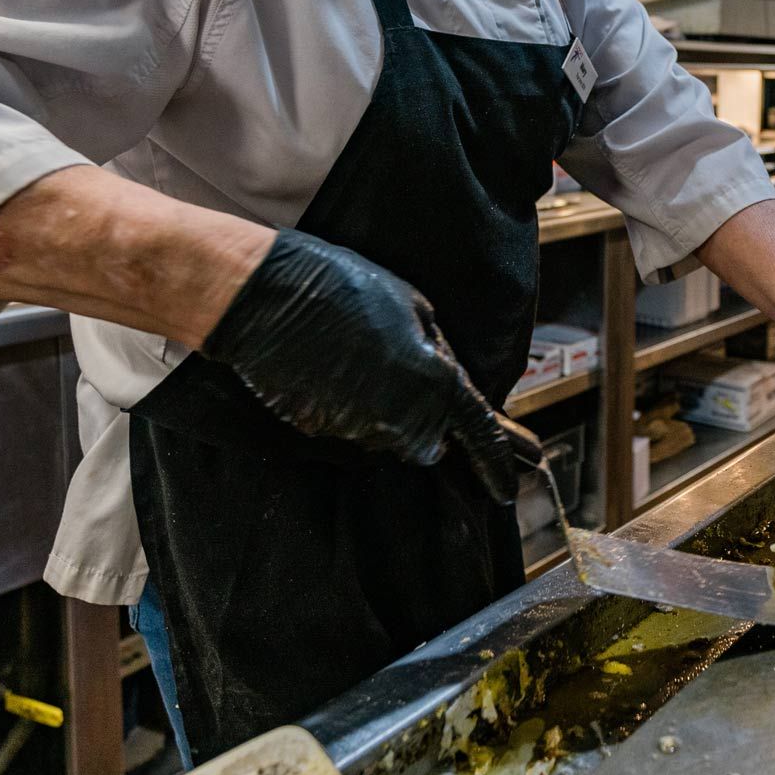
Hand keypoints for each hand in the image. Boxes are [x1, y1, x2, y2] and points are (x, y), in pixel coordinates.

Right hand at [199, 230, 529, 502]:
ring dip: (387, 408)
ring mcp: (356, 431)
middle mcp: (400, 419)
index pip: (479, 435)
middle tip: (407, 372)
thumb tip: (448, 376)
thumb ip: (439, 351)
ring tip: (361, 357)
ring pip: (388, 434)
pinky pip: (350, 426)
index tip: (507, 487)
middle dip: (429, 419)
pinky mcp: (320, 431)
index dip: (496, 464)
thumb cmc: (343, 287)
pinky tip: (331, 367)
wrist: (267, 298)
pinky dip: (349, 405)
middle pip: (430, 442)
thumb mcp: (413, 304)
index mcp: (435, 384)